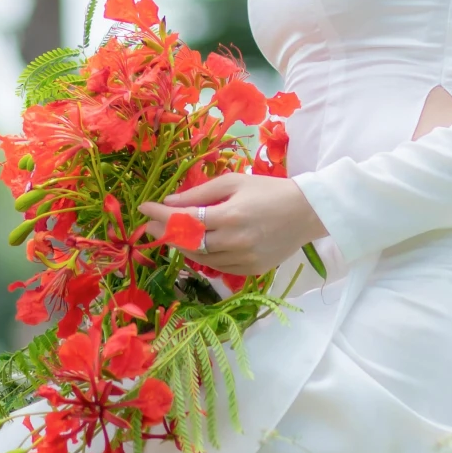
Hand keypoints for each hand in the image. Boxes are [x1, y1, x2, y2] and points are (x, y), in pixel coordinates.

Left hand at [142, 173, 328, 277]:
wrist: (307, 212)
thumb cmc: (269, 190)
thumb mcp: (234, 181)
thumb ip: (200, 193)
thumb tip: (169, 202)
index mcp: (230, 216)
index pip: (184, 219)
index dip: (160, 215)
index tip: (143, 208)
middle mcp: (235, 241)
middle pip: (188, 242)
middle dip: (165, 233)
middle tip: (151, 226)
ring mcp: (243, 259)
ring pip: (201, 258)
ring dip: (182, 247)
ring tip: (170, 235)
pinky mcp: (251, 271)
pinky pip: (218, 267)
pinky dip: (203, 257)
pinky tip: (195, 246)